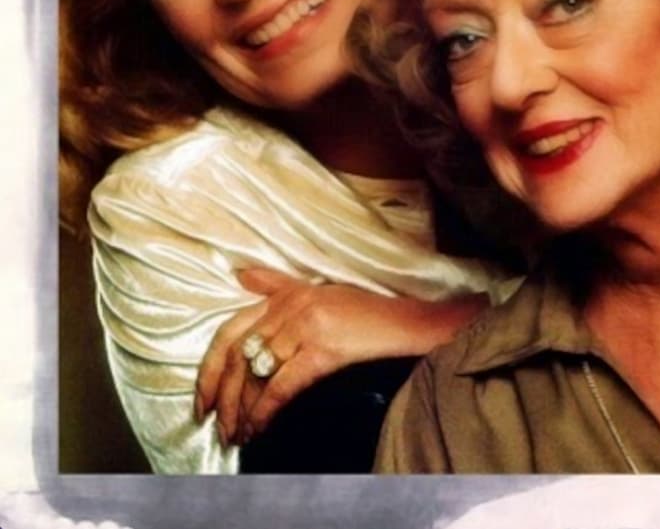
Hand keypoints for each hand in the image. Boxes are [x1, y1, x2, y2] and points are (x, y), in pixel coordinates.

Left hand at [195, 266, 486, 445]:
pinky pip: (282, 385)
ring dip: (242, 409)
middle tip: (213, 423)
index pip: (231, 328)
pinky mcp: (323, 348)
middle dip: (220, 393)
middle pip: (238, 352)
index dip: (211, 367)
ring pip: (257, 373)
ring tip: (237, 434)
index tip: (203, 398)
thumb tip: (240, 274)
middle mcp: (290, 304)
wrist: (406, 322)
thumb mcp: (319, 289)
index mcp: (286, 292)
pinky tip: (260, 428)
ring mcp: (305, 324)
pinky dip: (265, 410)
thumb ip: (277, 283)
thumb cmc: (365, 311)